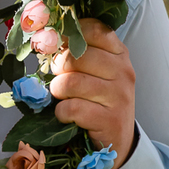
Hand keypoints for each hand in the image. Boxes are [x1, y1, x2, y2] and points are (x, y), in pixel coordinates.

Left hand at [49, 19, 135, 168]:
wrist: (118, 139)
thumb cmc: (99, 100)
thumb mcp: (95, 71)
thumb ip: (78, 53)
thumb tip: (46, 39)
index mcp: (118, 53)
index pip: (94, 29)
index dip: (68, 35)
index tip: (58, 46)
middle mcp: (123, 71)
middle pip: (78, 56)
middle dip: (59, 67)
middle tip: (58, 77)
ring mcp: (119, 95)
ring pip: (71, 82)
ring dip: (58, 91)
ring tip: (62, 97)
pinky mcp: (110, 119)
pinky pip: (73, 108)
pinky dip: (62, 112)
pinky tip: (67, 114)